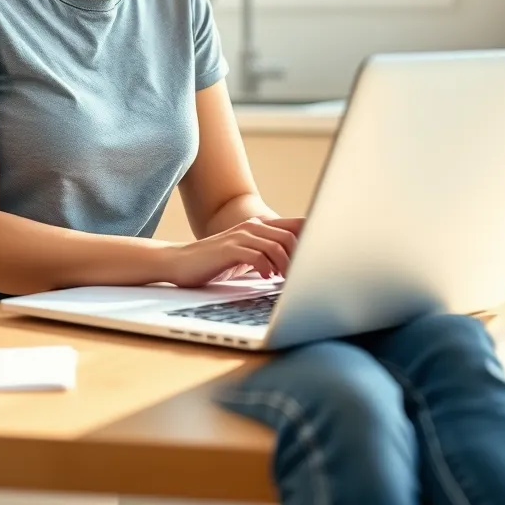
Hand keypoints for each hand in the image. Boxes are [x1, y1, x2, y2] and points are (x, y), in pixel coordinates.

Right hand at [163, 217, 304, 288]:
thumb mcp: (245, 257)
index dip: (312, 235)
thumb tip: (295, 268)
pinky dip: (266, 267)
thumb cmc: (214, 263)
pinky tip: (266, 277)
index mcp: (258, 227)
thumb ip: (267, 256)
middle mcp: (250, 227)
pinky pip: (256, 255)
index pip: (293, 225)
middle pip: (289, 236)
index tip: (325, 253)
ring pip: (276, 245)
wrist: (179, 262)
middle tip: (302, 276)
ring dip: (285, 264)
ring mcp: (239, 236)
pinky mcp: (228, 249)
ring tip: (285, 279)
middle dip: (300, 257)